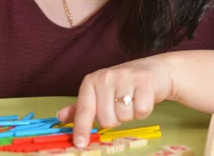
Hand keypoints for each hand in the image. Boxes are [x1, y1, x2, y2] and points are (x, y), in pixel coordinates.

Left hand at [57, 56, 173, 146]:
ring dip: (129, 115)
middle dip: (115, 119)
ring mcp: (125, 78)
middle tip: (120, 106)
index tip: (80, 144)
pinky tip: (142, 99)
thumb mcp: (99, 92)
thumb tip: (60, 117)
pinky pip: (141, 111)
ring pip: (124, 117)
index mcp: (91, 81)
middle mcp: (105, 78)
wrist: (153, 70)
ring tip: (132, 101)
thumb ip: (80, 107)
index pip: (84, 109)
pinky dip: (143, 111)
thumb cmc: (122, 84)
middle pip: (106, 120)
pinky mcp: (144, 83)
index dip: (81, 128)